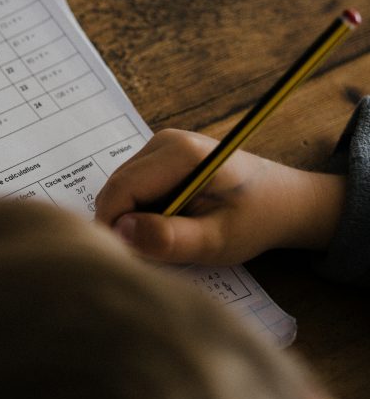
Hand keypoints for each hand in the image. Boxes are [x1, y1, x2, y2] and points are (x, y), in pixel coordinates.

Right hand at [94, 129, 345, 265]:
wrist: (284, 201)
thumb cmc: (256, 220)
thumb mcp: (217, 241)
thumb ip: (170, 239)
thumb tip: (121, 232)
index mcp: (180, 153)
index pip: (119, 191)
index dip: (115, 228)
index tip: (132, 258)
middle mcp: (164, 140)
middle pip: (116, 189)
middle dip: (125, 225)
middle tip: (157, 251)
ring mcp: (160, 145)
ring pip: (120, 191)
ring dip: (134, 220)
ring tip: (171, 234)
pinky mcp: (159, 157)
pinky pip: (132, 189)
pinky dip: (142, 212)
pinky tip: (171, 221)